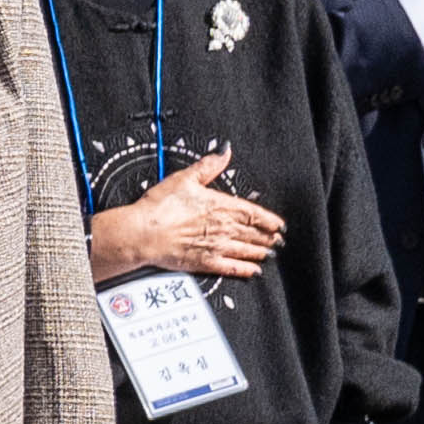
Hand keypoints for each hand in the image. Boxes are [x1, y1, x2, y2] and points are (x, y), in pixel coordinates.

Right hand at [84, 150, 281, 281]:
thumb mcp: (184, 178)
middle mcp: (224, 228)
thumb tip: (224, 152)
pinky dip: (245, 269)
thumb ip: (208, 166)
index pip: (254, 213)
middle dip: (268, 237)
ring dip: (261, 252)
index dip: (269, 220)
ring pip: (247, 250)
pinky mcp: (206, 262)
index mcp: (221, 206)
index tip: (279, 224)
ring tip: (270, 254)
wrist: (144, 233)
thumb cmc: (161, 206)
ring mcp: (217, 246)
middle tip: (278, 241)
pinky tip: (253, 271)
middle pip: (254, 233)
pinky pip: (232, 267)